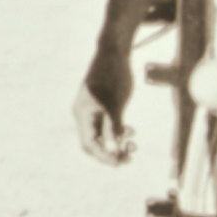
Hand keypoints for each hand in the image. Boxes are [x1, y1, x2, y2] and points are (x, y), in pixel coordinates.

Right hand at [74, 48, 136, 166]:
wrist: (114, 54)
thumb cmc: (113, 77)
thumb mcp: (114, 104)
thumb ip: (113, 128)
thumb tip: (113, 150)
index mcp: (82, 114)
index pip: (89, 143)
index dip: (103, 156)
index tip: (119, 163)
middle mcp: (85, 114)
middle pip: (94, 142)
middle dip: (111, 152)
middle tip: (129, 157)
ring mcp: (93, 110)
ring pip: (103, 135)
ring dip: (117, 143)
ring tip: (134, 145)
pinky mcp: (103, 106)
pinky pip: (108, 126)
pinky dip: (119, 131)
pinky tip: (131, 131)